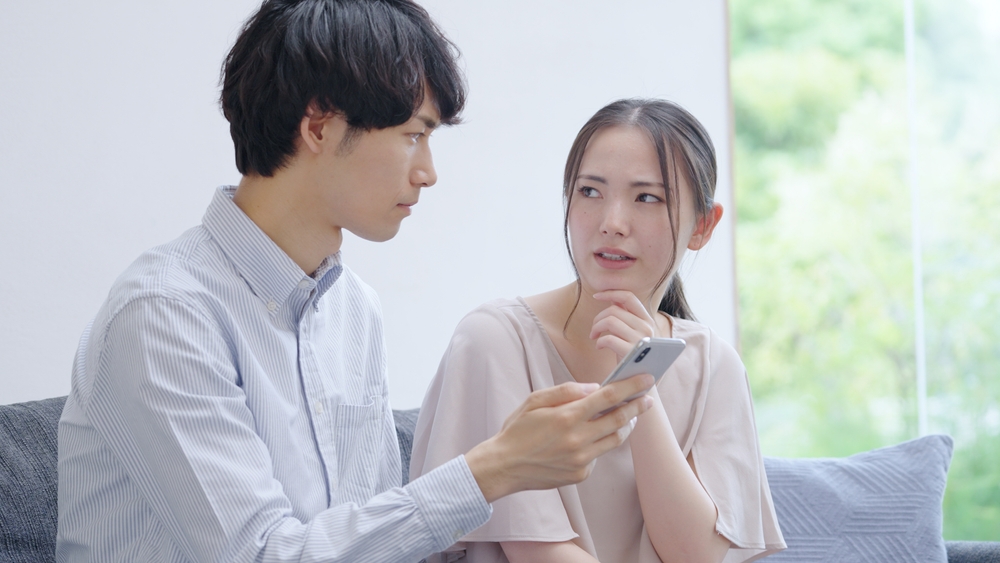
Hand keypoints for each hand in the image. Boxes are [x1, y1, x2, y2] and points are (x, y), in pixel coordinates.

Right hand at [465, 375, 655, 502]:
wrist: (504, 466)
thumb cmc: (518, 430)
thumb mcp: (534, 401)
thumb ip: (565, 391)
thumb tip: (593, 388)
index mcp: (567, 417)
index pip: (608, 397)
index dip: (630, 387)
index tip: (645, 379)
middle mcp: (578, 439)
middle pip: (619, 419)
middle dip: (637, 406)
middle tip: (647, 398)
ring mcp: (581, 460)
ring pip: (614, 440)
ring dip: (626, 426)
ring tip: (631, 416)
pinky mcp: (580, 475)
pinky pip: (598, 455)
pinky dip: (600, 443)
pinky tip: (595, 437)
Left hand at [590, 290, 657, 359]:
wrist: (641, 382)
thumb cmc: (634, 356)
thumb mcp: (634, 334)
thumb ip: (627, 316)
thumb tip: (613, 297)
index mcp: (648, 320)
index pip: (629, 297)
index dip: (611, 293)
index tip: (596, 295)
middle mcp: (647, 327)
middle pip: (614, 310)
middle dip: (598, 318)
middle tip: (594, 330)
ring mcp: (640, 340)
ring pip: (610, 321)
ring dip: (596, 327)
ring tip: (594, 336)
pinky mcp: (631, 353)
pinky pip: (608, 338)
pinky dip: (599, 341)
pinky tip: (599, 346)